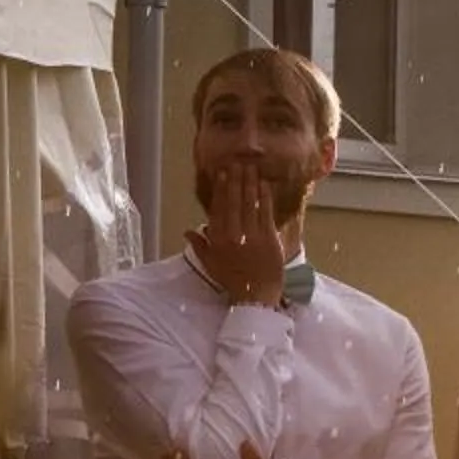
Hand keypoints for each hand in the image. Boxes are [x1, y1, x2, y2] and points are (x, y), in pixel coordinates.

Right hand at [187, 161, 286, 304]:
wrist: (255, 295)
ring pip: (251, 203)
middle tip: (238, 163)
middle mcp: (234, 233)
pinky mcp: (269, 237)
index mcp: (218, 238)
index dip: (221, 189)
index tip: (223, 173)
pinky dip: (265, 198)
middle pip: (235, 201)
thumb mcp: (210, 263)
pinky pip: (267, 213)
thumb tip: (189, 230)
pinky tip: (265, 185)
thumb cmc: (232, 280)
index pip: (219, 208)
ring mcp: (253, 234)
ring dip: (251, 184)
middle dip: (236, 180)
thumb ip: (200, 244)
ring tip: (252, 168)